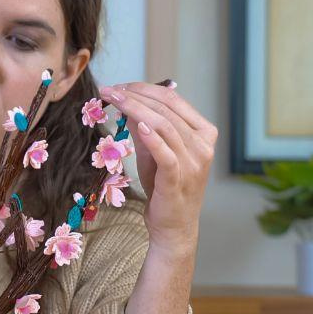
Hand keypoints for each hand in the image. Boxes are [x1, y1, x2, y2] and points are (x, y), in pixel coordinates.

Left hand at [100, 81, 215, 253]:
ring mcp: (194, 162)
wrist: (174, 227)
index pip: (172, 100)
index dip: (144, 88)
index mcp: (203, 133)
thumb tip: (128, 101)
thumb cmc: (165, 188)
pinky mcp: (179, 179)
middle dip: (135, 95)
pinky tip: (138, 125)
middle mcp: (203, 145)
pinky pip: (166, 153)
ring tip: (114, 100)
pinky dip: (152, 137)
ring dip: (135, 108)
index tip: (119, 86)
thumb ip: (145, 127)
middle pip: (166, 108)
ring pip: (164, 125)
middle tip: (110, 89)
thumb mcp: (154, 152)